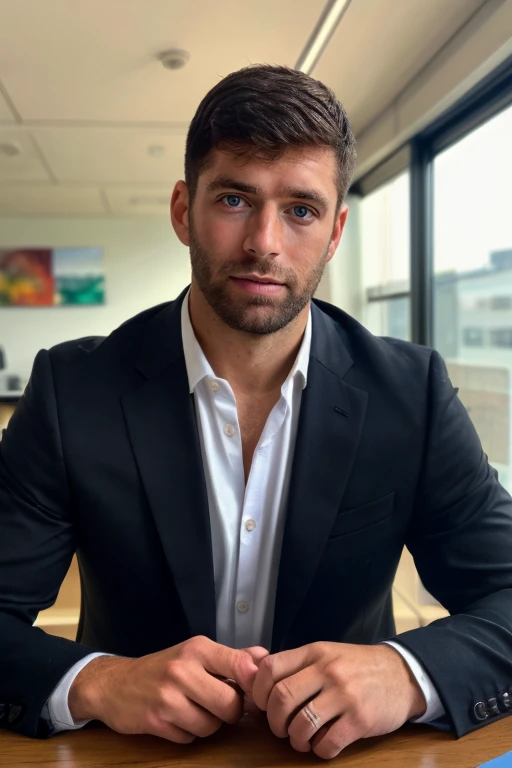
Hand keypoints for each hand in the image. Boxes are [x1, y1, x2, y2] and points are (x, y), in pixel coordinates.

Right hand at [69, 636, 267, 742]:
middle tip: (218, 705)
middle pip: (231, 705)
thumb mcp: (196, 653)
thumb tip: (266, 658)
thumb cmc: (163, 668)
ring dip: (208, 725)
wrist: (114, 684)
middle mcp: (183, 670)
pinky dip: (188, 734)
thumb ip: (232, 657)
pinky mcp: (156, 722)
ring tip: (194, 710)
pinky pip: (190, 738)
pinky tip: (177, 720)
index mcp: (198, 649)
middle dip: (229, 712)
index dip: (253, 684)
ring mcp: (168, 697)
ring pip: (212, 726)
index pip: (241, 666)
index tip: (250, 690)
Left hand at [252, 642, 425, 759]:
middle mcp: (328, 670)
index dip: (258, 691)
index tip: (263, 704)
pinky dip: (318, 750)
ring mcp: (344, 695)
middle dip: (274, 721)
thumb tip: (255, 677)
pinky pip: (327, 743)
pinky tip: (323, 745)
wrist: (402, 674)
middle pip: (281, 698)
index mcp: (315, 652)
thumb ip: (295, 665)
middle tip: (280, 728)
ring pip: (301, 724)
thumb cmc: (356, 666)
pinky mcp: (360, 720)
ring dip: (295, 740)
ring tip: (300, 740)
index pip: (270, 668)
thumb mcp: (326, 654)